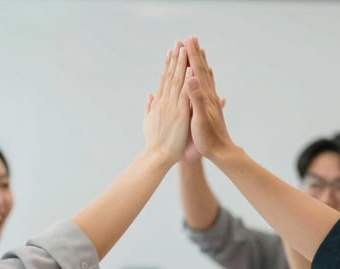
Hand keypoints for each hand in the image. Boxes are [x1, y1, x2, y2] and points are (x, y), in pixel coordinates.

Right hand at [143, 41, 190, 164]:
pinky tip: (191, 71)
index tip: (171, 50)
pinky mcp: (180, 115)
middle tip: (179, 41)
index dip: (169, 64)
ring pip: (178, 82)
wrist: (160, 157)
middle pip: (172, 76)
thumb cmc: (157, 143)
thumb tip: (148, 94)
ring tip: (184, 48)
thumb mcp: (150, 122)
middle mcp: (166, 102)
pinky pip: (186, 96)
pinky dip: (188, 82)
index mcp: (160, 103)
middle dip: (176, 58)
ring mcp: (173, 107)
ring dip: (181, 64)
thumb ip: (150, 107)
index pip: (165, 79)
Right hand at [183, 36, 232, 158]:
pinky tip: (205, 74)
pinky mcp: (211, 107)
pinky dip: (204, 76)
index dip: (191, 54)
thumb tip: (192, 79)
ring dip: (200, 62)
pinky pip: (207, 86)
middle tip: (191, 37)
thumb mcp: (198, 119)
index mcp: (204, 96)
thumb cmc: (208, 138)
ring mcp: (211, 101)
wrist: (221, 152)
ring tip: (199, 50)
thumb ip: (195, 98)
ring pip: (205, 76)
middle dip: (195, 53)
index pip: (196, 70)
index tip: (187, 39)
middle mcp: (209, 95)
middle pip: (202, 69)